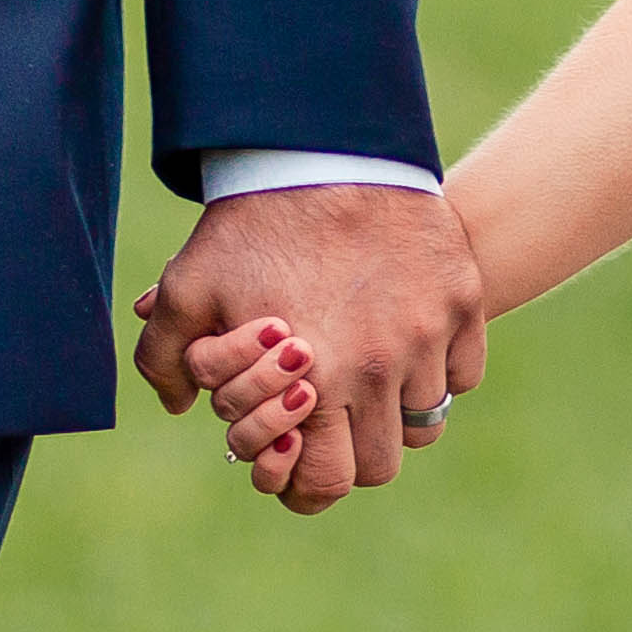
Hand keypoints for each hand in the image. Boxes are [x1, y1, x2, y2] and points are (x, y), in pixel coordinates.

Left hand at [131, 182, 482, 513]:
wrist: (328, 144)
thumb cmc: (252, 221)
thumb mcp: (188, 285)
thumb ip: (166, 357)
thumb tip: (180, 407)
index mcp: (316, 379)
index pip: (327, 482)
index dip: (306, 487)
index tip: (297, 462)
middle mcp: (382, 368)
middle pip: (381, 466)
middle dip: (349, 454)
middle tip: (328, 422)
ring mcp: (431, 335)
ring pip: (425, 421)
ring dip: (394, 413)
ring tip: (363, 378)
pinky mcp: (464, 301)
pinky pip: (462, 374)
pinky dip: (437, 372)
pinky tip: (402, 343)